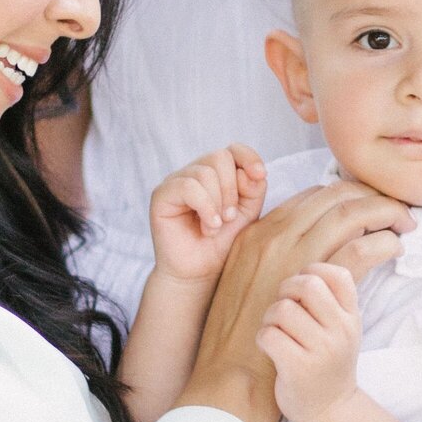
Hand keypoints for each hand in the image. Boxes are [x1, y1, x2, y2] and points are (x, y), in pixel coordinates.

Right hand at [149, 147, 266, 284]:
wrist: (199, 272)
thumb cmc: (221, 243)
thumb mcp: (247, 213)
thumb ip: (253, 189)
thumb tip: (252, 172)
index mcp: (216, 173)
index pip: (233, 149)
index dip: (248, 157)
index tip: (260, 175)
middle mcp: (194, 172)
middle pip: (219, 157)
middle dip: (231, 189)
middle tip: (229, 218)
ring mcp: (176, 181)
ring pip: (204, 172)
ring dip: (218, 203)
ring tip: (216, 226)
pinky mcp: (161, 194)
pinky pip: (188, 187)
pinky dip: (205, 207)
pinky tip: (209, 227)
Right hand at [179, 180, 411, 421]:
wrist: (232, 374)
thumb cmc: (238, 333)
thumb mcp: (244, 279)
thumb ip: (269, 254)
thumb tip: (304, 238)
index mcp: (258, 232)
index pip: (312, 196)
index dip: (346, 194)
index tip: (367, 203)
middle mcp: (275, 237)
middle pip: (335, 196)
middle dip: (372, 195)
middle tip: (395, 208)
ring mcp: (295, 260)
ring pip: (351, 214)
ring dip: (385, 212)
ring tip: (403, 223)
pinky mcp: (315, 289)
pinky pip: (360, 249)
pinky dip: (384, 242)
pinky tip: (395, 248)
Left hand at [258, 265, 360, 421]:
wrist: (329, 410)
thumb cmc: (327, 361)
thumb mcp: (342, 326)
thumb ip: (332, 296)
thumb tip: (311, 250)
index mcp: (351, 316)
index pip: (336, 273)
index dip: (311, 271)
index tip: (302, 287)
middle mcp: (341, 331)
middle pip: (307, 284)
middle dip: (286, 290)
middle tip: (284, 307)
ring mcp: (321, 351)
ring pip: (283, 309)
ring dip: (270, 317)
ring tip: (276, 330)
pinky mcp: (298, 368)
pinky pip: (269, 335)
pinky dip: (262, 337)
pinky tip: (270, 347)